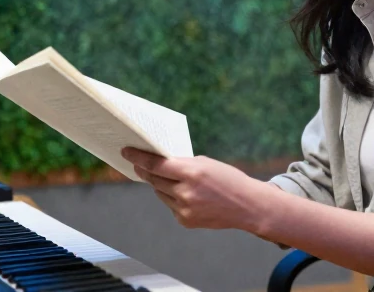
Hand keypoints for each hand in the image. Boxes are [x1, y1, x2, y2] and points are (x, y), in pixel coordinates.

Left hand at [121, 147, 271, 231]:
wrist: (247, 206)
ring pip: (161, 193)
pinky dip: (173, 198)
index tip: (126, 152)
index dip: (138, 157)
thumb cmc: (228, 179)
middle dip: (145, 171)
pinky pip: (170, 205)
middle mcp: (185, 192)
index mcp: (192, 172)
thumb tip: (160, 165)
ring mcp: (184, 209)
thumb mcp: (206, 164)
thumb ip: (183, 165)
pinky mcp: (185, 220)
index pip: (156, 165)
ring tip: (171, 179)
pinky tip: (187, 195)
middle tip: (137, 164)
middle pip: (154, 179)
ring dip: (161, 185)